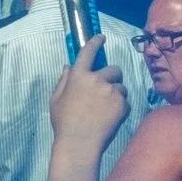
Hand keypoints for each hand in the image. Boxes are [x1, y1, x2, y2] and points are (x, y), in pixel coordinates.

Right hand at [49, 36, 126, 150]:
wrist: (79, 142)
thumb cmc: (63, 122)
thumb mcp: (55, 100)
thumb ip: (63, 81)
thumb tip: (67, 67)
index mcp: (78, 76)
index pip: (88, 52)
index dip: (95, 42)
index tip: (101, 38)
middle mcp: (97, 79)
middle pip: (113, 69)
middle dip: (112, 77)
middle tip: (107, 89)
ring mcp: (112, 91)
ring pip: (121, 86)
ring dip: (117, 93)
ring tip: (107, 108)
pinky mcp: (122, 104)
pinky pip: (125, 101)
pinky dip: (121, 107)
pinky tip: (110, 117)